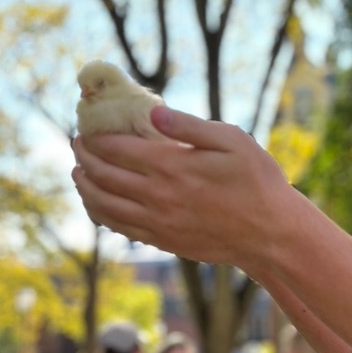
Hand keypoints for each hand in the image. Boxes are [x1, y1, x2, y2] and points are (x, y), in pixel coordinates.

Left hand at [72, 106, 289, 267]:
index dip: (95, 137)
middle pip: (103, 174)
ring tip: (79, 174)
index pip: (115, 147)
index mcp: (171, 165)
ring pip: (104, 204)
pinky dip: (101, 213)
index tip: (87, 128)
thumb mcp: (233, 141)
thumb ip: (190, 125)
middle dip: (84, 157)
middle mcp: (158, 195)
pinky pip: (120, 227)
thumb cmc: (258, 181)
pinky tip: (98, 204)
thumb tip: (153, 111)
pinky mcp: (164, 241)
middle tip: (78, 145)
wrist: (272, 233)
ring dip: (85, 187)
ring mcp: (158, 222)